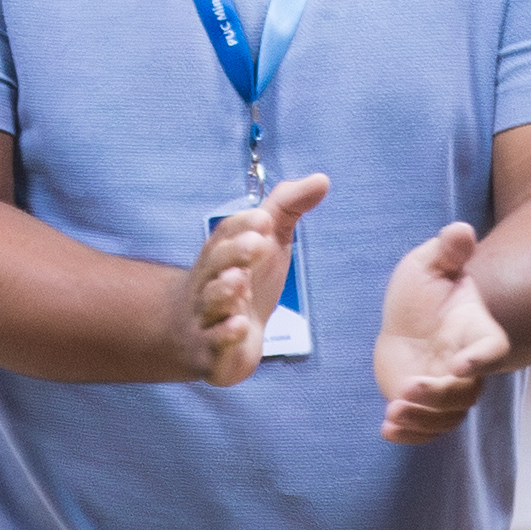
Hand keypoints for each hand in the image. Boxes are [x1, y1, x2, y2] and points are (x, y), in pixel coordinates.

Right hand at [166, 173, 329, 388]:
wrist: (208, 339)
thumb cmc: (242, 281)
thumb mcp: (268, 242)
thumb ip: (288, 208)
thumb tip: (322, 179)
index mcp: (222, 253)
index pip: (225, 233)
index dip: (243, 225)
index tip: (265, 220)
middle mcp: (210, 282)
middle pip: (214, 264)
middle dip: (234, 252)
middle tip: (259, 244)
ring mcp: (208, 317)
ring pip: (211, 302)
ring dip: (225, 291)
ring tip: (241, 281)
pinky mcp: (212, 351)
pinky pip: (214, 341)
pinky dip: (225, 334)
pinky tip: (239, 326)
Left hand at [373, 223, 516, 441]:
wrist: (408, 318)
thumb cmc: (424, 288)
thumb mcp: (430, 263)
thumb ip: (448, 250)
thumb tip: (460, 230)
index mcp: (476, 331)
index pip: (493, 349)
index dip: (481, 360)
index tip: (457, 365)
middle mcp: (468, 365)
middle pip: (466, 391)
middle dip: (438, 395)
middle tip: (406, 390)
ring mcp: (449, 387)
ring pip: (448, 416)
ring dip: (422, 420)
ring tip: (391, 413)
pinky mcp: (428, 405)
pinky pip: (428, 428)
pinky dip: (411, 435)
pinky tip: (386, 430)